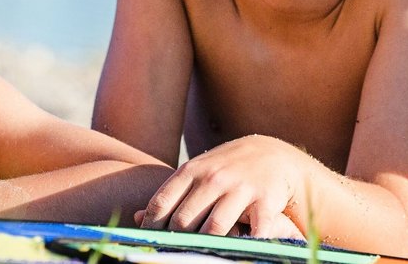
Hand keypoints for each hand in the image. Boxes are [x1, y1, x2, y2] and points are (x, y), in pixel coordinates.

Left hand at [137, 135, 313, 236]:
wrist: (273, 154)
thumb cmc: (226, 168)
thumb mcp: (196, 172)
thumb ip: (169, 194)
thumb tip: (134, 217)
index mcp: (192, 170)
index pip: (161, 204)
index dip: (151, 228)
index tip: (150, 243)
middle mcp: (214, 178)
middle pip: (184, 221)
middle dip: (176, 242)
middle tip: (175, 253)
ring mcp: (240, 188)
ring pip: (214, 228)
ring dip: (206, 247)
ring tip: (200, 255)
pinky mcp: (265, 201)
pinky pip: (253, 231)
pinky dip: (245, 245)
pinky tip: (237, 252)